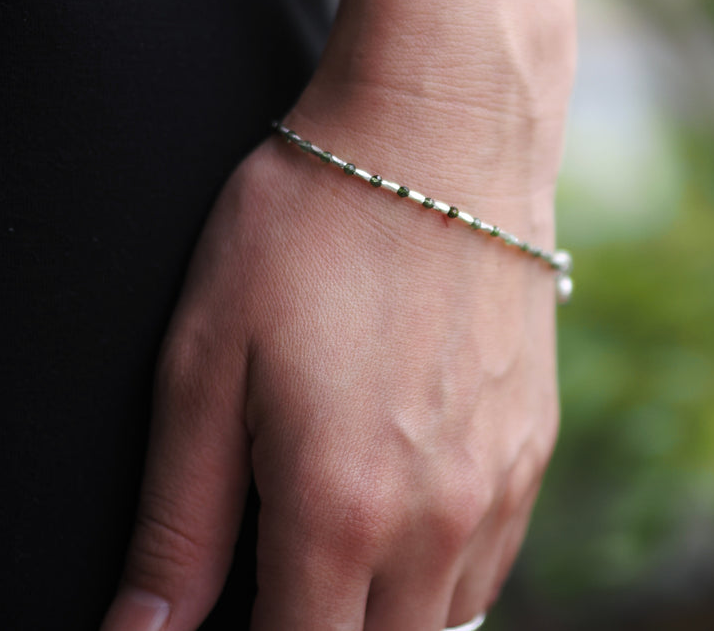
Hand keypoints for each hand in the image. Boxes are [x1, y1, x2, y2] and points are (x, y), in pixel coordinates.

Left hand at [103, 0, 584, 629]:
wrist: (440, 131)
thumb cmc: (308, 230)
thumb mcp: (204, 365)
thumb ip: (178, 524)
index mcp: (339, 510)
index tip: (219, 619)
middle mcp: (437, 520)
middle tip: (269, 583)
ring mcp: (500, 485)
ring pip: (446, 624)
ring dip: (381, 620)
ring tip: (323, 571)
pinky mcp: (534, 445)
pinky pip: (492, 564)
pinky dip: (439, 583)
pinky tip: (394, 533)